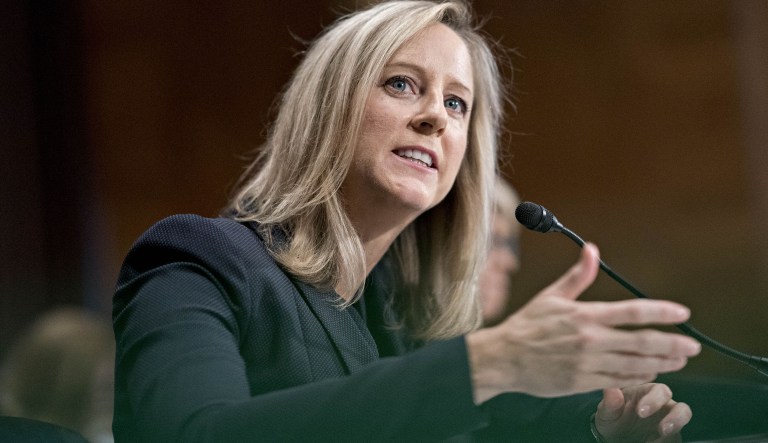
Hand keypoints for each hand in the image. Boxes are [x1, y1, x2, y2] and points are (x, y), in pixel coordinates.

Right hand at [466, 243, 700, 402]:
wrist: (503, 359)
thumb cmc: (526, 326)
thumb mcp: (550, 297)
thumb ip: (577, 276)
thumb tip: (592, 250)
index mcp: (585, 315)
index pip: (633, 312)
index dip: (662, 312)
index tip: (682, 313)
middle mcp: (591, 340)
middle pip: (643, 342)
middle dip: (673, 344)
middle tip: (693, 345)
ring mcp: (588, 363)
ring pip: (636, 365)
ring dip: (663, 363)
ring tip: (680, 360)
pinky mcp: (583, 383)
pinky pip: (620, 382)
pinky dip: (639, 378)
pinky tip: (652, 373)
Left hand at [593, 383, 691, 441]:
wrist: (614, 436)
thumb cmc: (612, 418)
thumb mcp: (607, 413)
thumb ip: (610, 403)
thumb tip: (610, 390)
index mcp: (648, 392)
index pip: (660, 391)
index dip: (654, 400)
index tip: (641, 412)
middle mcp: (664, 406)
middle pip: (681, 407)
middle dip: (675, 418)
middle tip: (662, 429)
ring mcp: (670, 422)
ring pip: (684, 425)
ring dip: (677, 431)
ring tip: (663, 436)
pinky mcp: (671, 438)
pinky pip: (675, 440)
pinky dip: (667, 442)